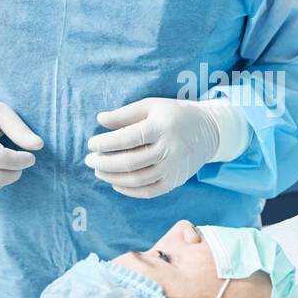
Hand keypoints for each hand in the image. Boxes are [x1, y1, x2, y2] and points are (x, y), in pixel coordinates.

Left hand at [85, 98, 220, 198]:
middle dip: (105, 162)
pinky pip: (148, 191)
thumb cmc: (174, 115)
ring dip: (113, 177)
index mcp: (161, 127)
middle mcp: (168, 149)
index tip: (91, 144)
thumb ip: (125, 114)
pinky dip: (129, 190)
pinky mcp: (175, 181)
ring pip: (137, 179)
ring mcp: (173, 168)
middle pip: (130, 161)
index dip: (106, 143)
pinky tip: (115, 183)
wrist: (208, 131)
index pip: (128, 138)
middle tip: (89, 160)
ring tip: (99, 171)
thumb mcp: (151, 106)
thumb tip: (100, 120)